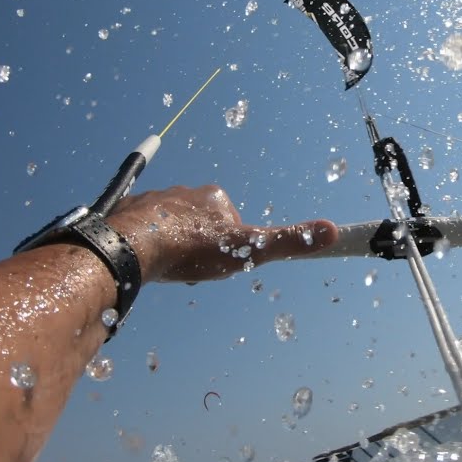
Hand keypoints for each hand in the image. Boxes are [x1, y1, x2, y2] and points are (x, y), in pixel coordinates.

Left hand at [106, 185, 337, 282]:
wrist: (132, 246)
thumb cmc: (193, 248)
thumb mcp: (248, 249)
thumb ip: (289, 240)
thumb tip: (334, 230)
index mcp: (215, 197)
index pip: (230, 224)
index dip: (226, 249)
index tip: (215, 264)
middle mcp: (185, 192)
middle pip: (200, 224)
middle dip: (198, 246)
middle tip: (189, 269)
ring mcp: (154, 199)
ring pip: (170, 227)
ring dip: (171, 245)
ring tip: (166, 266)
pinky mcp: (127, 211)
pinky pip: (141, 228)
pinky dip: (144, 243)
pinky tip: (143, 260)